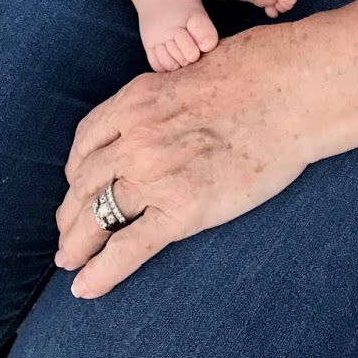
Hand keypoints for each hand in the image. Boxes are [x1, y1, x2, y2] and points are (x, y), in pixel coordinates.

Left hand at [54, 24, 311, 297]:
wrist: (290, 91)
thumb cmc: (257, 72)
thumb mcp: (194, 70)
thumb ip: (170, 95)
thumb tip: (173, 107)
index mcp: (138, 100)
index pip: (88, 138)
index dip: (76, 166)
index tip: (77, 182)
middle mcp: (135, 137)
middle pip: (83, 181)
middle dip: (70, 210)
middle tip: (67, 230)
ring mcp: (154, 175)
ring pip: (95, 216)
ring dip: (76, 243)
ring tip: (69, 260)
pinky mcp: (180, 210)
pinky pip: (127, 248)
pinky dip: (100, 272)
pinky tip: (86, 287)